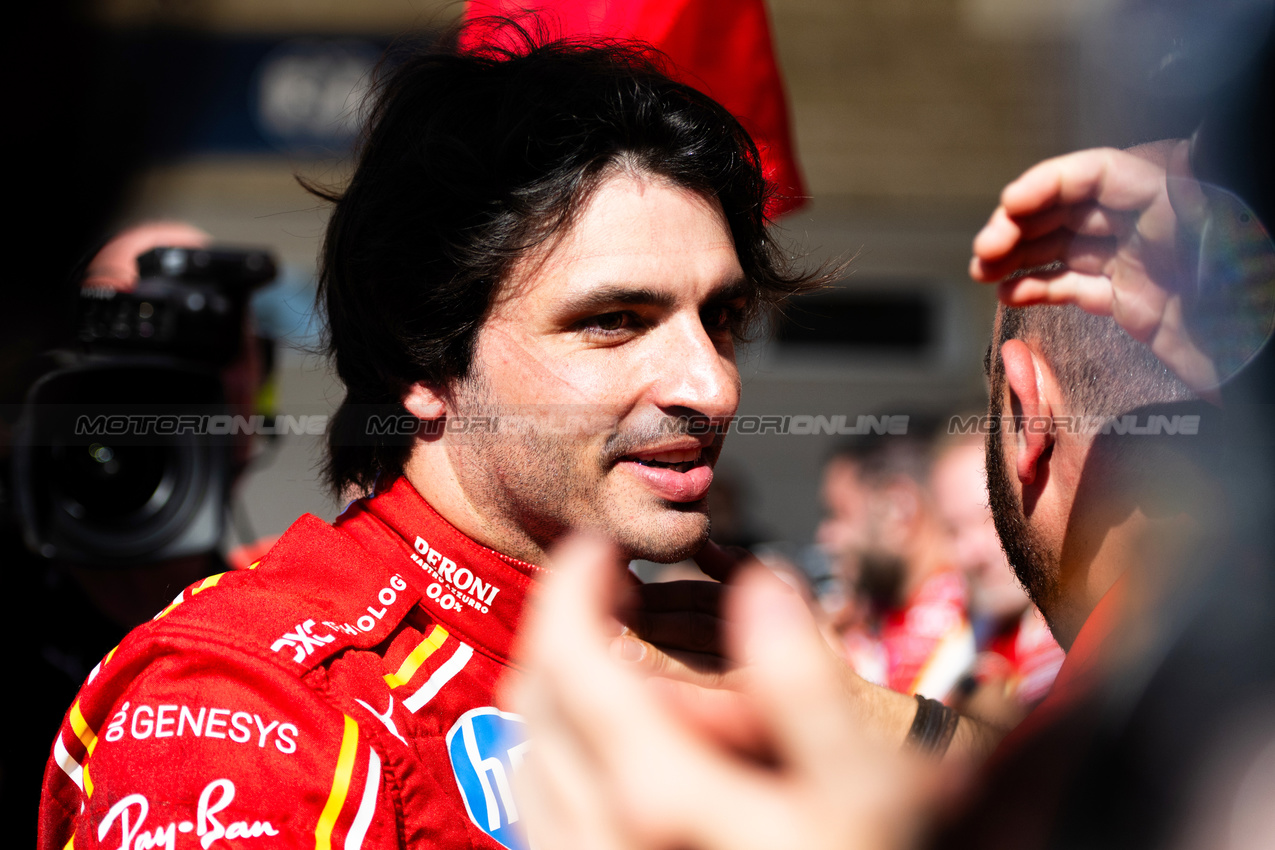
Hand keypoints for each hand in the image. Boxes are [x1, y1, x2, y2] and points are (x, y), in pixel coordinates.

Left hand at [506, 535, 925, 849]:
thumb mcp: (869, 788)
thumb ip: (808, 687)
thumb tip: (761, 591)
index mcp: (658, 791)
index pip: (569, 658)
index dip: (574, 582)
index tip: (604, 545)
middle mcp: (603, 833)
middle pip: (538, 699)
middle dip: (566, 625)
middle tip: (617, 588)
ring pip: (533, 754)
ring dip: (562, 688)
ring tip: (624, 656)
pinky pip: (547, 809)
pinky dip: (564, 752)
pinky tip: (620, 742)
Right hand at [969, 141, 1274, 398]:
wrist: (1261, 365)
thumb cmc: (1254, 303)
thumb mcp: (1232, 237)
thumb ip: (1212, 183)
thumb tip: (1207, 132)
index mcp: (1174, 199)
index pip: (1098, 173)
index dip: (1049, 182)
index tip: (1010, 203)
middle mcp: (1151, 224)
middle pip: (1070, 208)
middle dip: (1019, 222)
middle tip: (985, 247)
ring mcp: (1138, 263)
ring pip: (1064, 245)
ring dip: (1017, 253)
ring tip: (981, 268)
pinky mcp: (1131, 302)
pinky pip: (1074, 286)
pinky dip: (1038, 286)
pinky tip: (1009, 291)